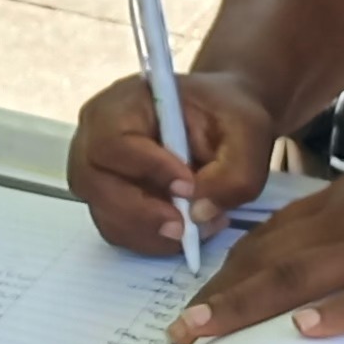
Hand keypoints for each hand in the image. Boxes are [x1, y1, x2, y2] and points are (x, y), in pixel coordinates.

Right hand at [71, 68, 278, 255]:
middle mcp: (95, 136)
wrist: (221, 121)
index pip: (114, 141)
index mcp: (122, 103)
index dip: (147, 168)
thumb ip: (233, 172)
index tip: (189, 186)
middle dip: (143, 214)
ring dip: (150, 232)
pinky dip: (150, 240)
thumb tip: (198, 213)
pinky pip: (117, 230)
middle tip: (187, 228)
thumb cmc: (227, 116)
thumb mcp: (248, 133)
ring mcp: (97, 171)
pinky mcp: (107, 200)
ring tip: (196, 227)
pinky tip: (184, 230)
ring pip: (106, 215)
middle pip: (96, 184)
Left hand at [171, 136, 343, 343]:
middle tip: (180, 329)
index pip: (272, 236)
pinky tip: (305, 330)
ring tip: (208, 333)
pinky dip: (339, 313)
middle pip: (272, 257)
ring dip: (250, 305)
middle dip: (222, 294)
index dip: (230, 268)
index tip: (198, 297)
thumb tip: (322, 245)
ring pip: (304, 276)